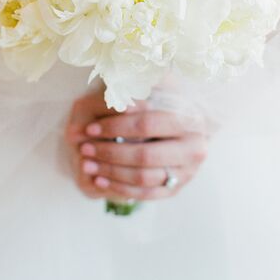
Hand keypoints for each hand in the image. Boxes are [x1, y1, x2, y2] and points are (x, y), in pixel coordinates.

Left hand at [63, 88, 209, 202]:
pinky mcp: (176, 188)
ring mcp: (187, 172)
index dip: (115, 126)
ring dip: (111, 172)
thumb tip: (116, 94)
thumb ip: (137, 85)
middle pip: (145, 155)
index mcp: (189, 120)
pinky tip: (99, 179)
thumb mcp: (155, 87)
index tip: (90, 128)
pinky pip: (146, 194)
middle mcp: (194, 148)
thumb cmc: (163, 103)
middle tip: (85, 149)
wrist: (186, 127)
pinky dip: (120, 187)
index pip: (147, 125)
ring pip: (144, 177)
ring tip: (87, 164)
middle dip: (110, 152)